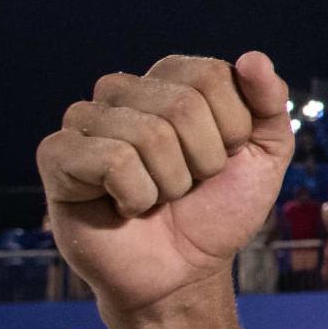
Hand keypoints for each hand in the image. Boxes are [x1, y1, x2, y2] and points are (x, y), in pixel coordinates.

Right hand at [38, 53, 296, 316]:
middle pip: (182, 103)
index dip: (232, 127)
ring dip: (171, 183)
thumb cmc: (220, 208)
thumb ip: (270, 103)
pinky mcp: (57, 156)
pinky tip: (125, 207)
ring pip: (149, 134)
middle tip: (189, 184)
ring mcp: (85, 121)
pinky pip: (112, 160)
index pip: (211, 75)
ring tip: (158, 197)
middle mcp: (123, 91)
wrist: (184, 271)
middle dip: (205, 159)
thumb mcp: (267, 154)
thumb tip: (252, 57)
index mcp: (171, 79)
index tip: (224, 156)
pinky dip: (136, 195)